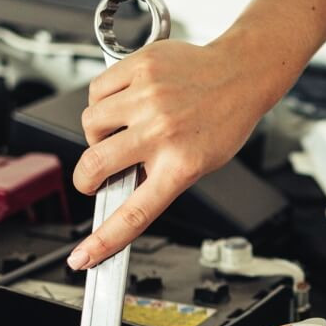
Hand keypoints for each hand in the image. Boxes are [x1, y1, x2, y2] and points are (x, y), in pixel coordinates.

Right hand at [67, 37, 278, 269]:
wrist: (241, 72)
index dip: (105, 240)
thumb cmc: (224, 120)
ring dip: (98, 133)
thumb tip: (117, 190)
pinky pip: (97, 91)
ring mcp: (150, 98)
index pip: (135, 213)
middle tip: (93, 177)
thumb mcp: (199, 163)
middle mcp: (164, 131)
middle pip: (96, 165)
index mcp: (182, 164)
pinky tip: (125, 101)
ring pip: (90, 124)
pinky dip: (103, 100)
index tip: (84, 258)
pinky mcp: (141, 67)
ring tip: (124, 127)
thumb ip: (159, 178)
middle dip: (86, 177)